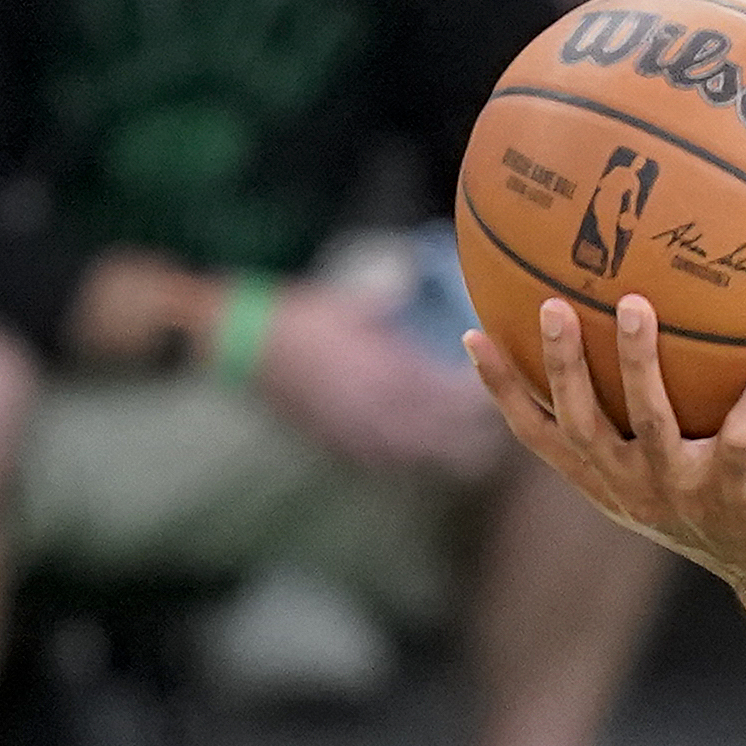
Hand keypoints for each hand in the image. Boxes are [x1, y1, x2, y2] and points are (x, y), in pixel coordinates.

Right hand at [255, 282, 504, 479]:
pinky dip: (409, 458)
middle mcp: (382, 410)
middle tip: (494, 418)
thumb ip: (394, 303)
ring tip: (468, 440)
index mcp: (392, 373)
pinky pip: (388, 464)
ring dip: (448, 450)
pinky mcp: (339, 446)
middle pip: (452, 438)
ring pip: (423, 458)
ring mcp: (359, 434)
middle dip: (477, 432)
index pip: (458, 396)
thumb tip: (420, 281)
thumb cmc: (302, 318)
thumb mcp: (354, 305)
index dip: (483, 395)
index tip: (502, 385)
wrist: (243, 344)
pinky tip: (419, 447)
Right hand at [463, 293, 745, 608]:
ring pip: (650, 418)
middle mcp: (634, 488)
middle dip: (562, 364)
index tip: (474, 335)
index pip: (539, 435)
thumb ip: (648, 430)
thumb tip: (641, 347)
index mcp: (608, 483)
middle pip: (582, 421)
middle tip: (554, 305)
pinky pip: (743, 428)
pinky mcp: (736, 489)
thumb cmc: (734, 514)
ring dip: (639, 360)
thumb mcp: (674, 477)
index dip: (503, 390)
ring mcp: (682, 489)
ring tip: (635, 304)